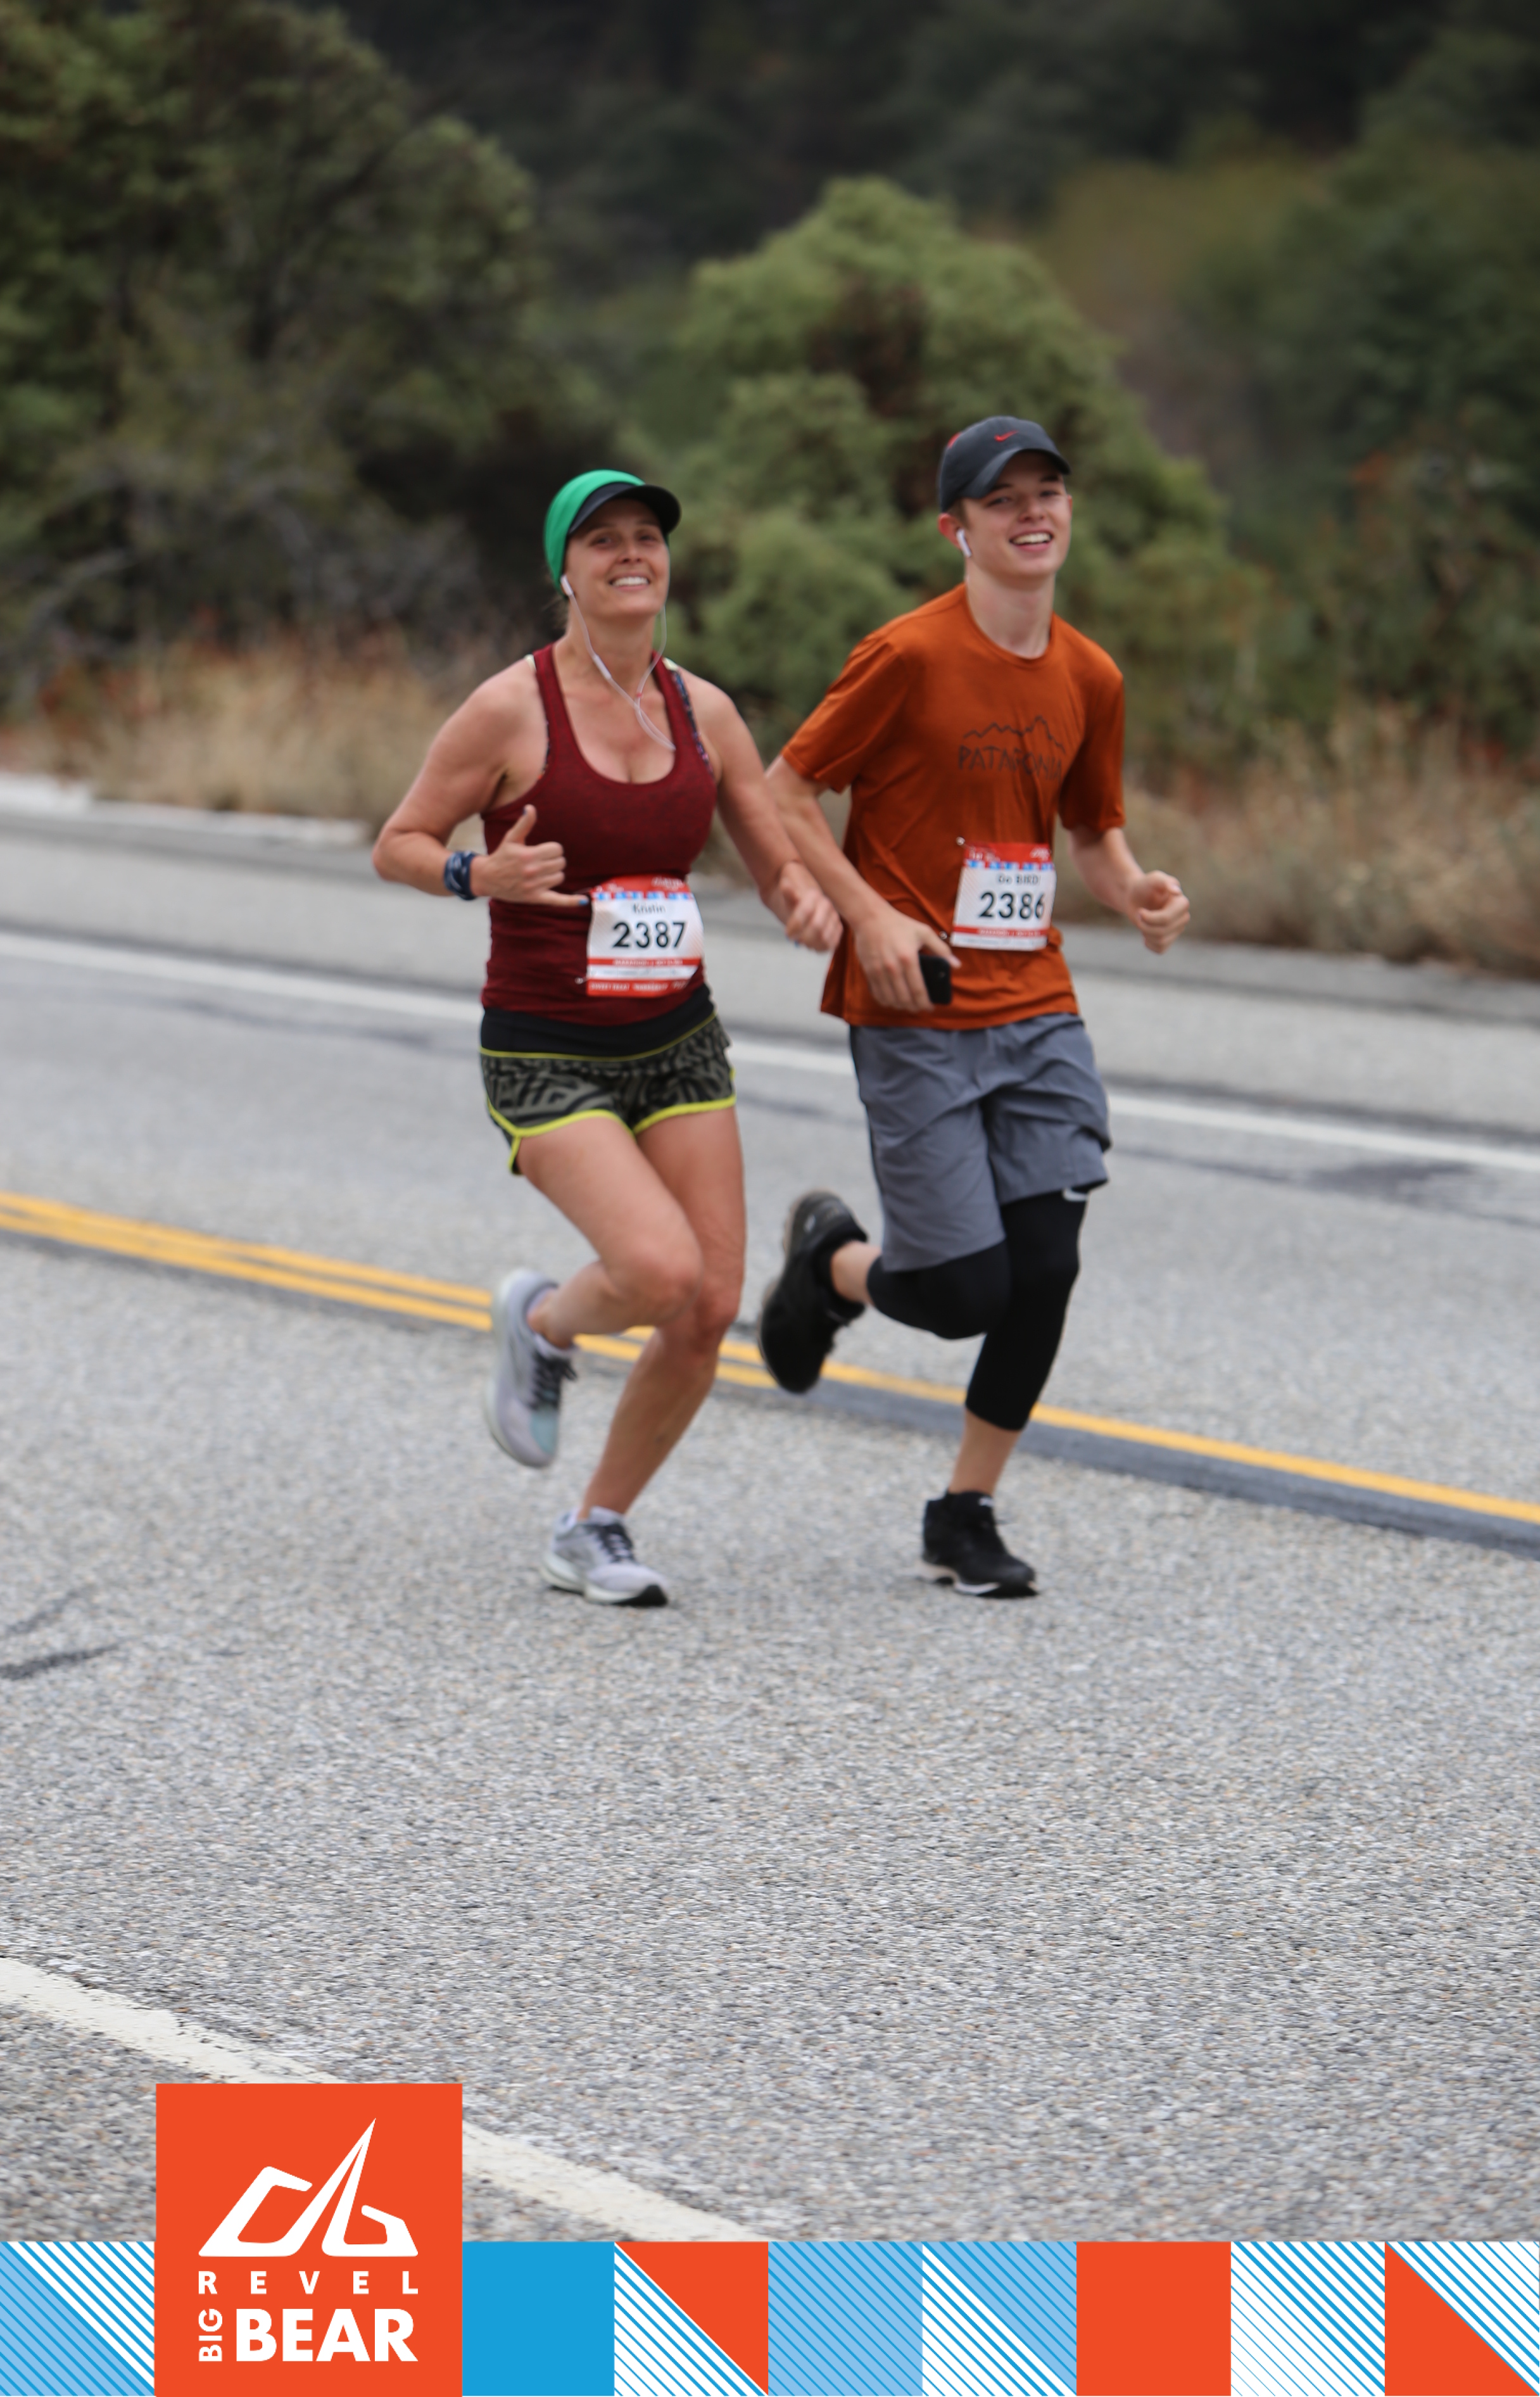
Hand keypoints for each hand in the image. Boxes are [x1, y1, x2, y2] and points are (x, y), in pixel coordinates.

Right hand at [471, 805, 585, 907]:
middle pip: (560, 863)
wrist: (488, 878)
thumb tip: (530, 808)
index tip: (542, 851)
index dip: (552, 849)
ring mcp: (534, 886)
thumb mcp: (511, 838)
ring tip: (541, 873)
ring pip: (560, 877)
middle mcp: (533, 871)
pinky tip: (583, 901)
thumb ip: (524, 824)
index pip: (557, 850)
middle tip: (541, 862)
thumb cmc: (502, 856)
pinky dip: (571, 901)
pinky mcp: (535, 898)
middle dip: (553, 861)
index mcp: (529, 855)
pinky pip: (557, 900)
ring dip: (554, 874)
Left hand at [776, 863, 841, 952]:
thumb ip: (786, 892)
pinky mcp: (837, 929)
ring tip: (802, 941)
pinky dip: (820, 948)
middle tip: (794, 939)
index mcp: (813, 895)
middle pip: (817, 927)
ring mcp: (833, 917)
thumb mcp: (785, 894)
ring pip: (825, 938)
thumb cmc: (791, 899)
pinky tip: (810, 945)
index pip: (805, 911)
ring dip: (810, 943)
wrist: (801, 902)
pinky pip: (832, 944)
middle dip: (803, 937)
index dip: (795, 926)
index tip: (787, 934)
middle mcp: (827, 905)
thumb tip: (785, 885)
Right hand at [854, 901, 954, 1009]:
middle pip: (904, 999)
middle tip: (919, 1008)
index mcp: (909, 959)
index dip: (925, 1003)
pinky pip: (877, 994)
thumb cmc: (899, 924)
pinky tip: (892, 1000)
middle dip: (914, 1008)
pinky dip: (885, 1001)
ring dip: (900, 1006)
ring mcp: (878, 971)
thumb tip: (956, 965)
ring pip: (890, 999)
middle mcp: (893, 968)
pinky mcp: (868, 971)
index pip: (918, 990)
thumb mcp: (924, 932)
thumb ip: (941, 949)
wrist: (870, 918)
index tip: (929, 1007)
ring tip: (907, 1005)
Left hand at [1130, 870, 1189, 952]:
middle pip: (1162, 931)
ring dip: (1145, 932)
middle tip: (1139, 914)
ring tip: (1142, 921)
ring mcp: (1178, 929)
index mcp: (1182, 903)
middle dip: (1145, 925)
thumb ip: (1165, 881)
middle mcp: (1183, 917)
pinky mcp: (1170, 939)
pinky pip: (1160, 949)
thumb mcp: (1153, 879)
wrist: (1136, 896)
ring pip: (1161, 941)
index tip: (1140, 911)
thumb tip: (1177, 892)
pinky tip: (1146, 932)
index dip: (1149, 919)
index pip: (1166, 919)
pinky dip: (1149, 943)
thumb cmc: (1145, 885)